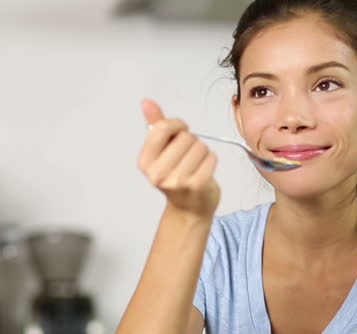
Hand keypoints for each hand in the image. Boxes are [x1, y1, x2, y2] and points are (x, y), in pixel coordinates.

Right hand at [138, 99, 219, 217]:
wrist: (189, 208)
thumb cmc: (176, 175)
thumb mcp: (162, 150)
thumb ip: (156, 125)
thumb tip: (146, 102)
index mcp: (145, 162)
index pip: (162, 128)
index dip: (177, 125)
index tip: (181, 131)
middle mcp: (158, 174)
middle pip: (185, 137)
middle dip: (191, 141)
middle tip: (188, 156)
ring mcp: (177, 181)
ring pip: (200, 146)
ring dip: (202, 151)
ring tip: (196, 163)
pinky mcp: (196, 185)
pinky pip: (211, 157)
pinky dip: (211, 159)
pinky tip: (204, 169)